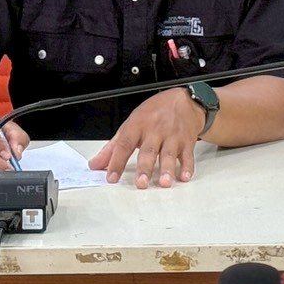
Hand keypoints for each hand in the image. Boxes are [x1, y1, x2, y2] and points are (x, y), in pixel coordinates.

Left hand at [88, 88, 204, 188]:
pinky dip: (187, 166)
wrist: (184, 101)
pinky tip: (184, 176)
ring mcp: (172, 136)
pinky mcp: (187, 141)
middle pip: (148, 150)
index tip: (111, 177)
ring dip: (167, 169)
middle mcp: (155, 130)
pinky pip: (187, 155)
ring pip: (169, 154)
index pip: (124, 144)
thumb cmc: (155, 113)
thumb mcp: (131, 123)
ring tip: (164, 183)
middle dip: (145, 167)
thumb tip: (96, 164)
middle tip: (141, 183)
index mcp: (137, 125)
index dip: (117, 161)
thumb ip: (113, 147)